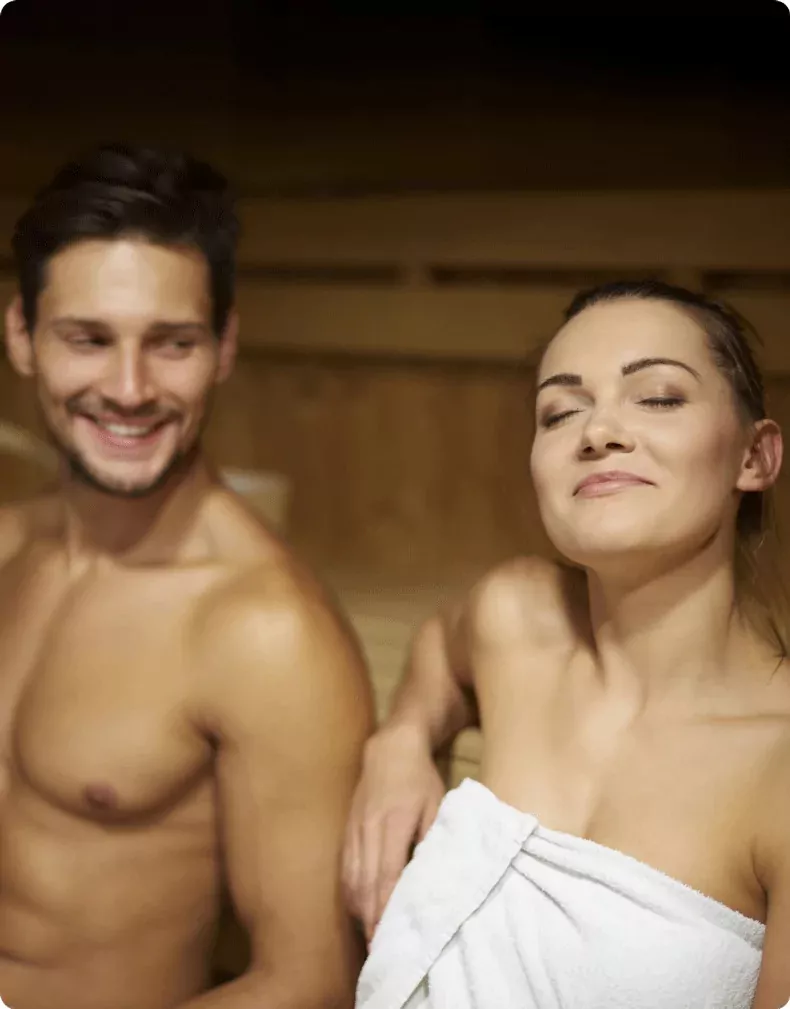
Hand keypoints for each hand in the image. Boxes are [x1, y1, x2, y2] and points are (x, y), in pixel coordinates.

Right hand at [343, 726, 445, 944]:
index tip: (388, 932)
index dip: (385, 905)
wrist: (391, 748)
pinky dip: (351, 892)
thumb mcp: (437, 803)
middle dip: (371, 918)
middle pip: (365, 882)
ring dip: (360, 909)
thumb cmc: (421, 778)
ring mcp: (355, 829)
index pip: (386, 872)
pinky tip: (360, 908)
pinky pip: (345, 867)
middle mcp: (370, 828)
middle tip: (379, 948)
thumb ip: (434, 837)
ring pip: (352, 877)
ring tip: (370, 936)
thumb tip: (434, 873)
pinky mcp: (348, 829)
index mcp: (395, 822)